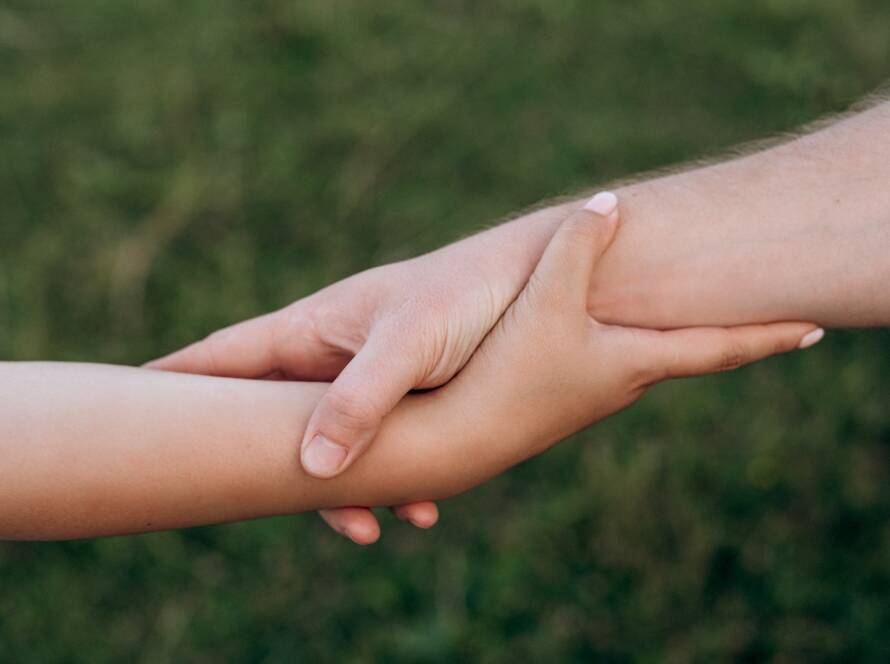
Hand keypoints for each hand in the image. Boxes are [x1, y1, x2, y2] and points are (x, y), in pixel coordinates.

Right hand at [147, 212, 551, 542]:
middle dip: (248, 457)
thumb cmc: (469, 291)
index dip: (175, 380)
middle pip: (265, 410)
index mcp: (313, 328)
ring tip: (366, 529)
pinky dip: (388, 480)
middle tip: (223, 498)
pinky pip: (379, 447)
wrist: (540, 278)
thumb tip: (311, 470)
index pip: (225, 357)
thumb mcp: (412, 341)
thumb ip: (361, 397)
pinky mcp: (407, 396)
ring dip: (337, 488)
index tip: (122, 400)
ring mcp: (366, 376)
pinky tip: (420, 508)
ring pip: (326, 441)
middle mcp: (330, 353)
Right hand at [426, 194, 823, 482]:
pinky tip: (616, 327)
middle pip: (695, 354)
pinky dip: (636, 337)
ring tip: (702, 314)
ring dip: (682, 335)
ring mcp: (594, 391)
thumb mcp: (543, 302)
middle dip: (734, 334)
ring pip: (652, 354)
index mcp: (635, 362)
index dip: (769, 336)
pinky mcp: (561, 392)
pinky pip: (614, 356)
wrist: (455, 439)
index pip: (720, 349)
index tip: (817, 330)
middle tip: (776, 320)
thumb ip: (576, 248)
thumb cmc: (507, 374)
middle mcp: (624, 382)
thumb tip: (611, 201)